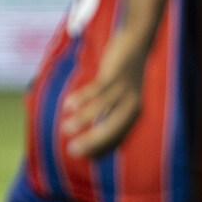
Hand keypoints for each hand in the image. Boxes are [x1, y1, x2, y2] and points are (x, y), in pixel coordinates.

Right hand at [60, 39, 148, 158]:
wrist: (137, 43)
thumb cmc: (124, 76)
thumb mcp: (120, 97)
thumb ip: (109, 114)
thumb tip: (92, 135)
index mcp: (134, 115)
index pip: (117, 139)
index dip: (99, 149)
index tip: (81, 157)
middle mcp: (132, 105)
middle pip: (112, 129)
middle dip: (92, 142)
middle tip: (71, 151)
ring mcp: (124, 89)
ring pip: (102, 108)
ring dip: (82, 120)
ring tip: (65, 129)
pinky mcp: (116, 74)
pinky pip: (97, 89)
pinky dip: (82, 98)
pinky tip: (67, 106)